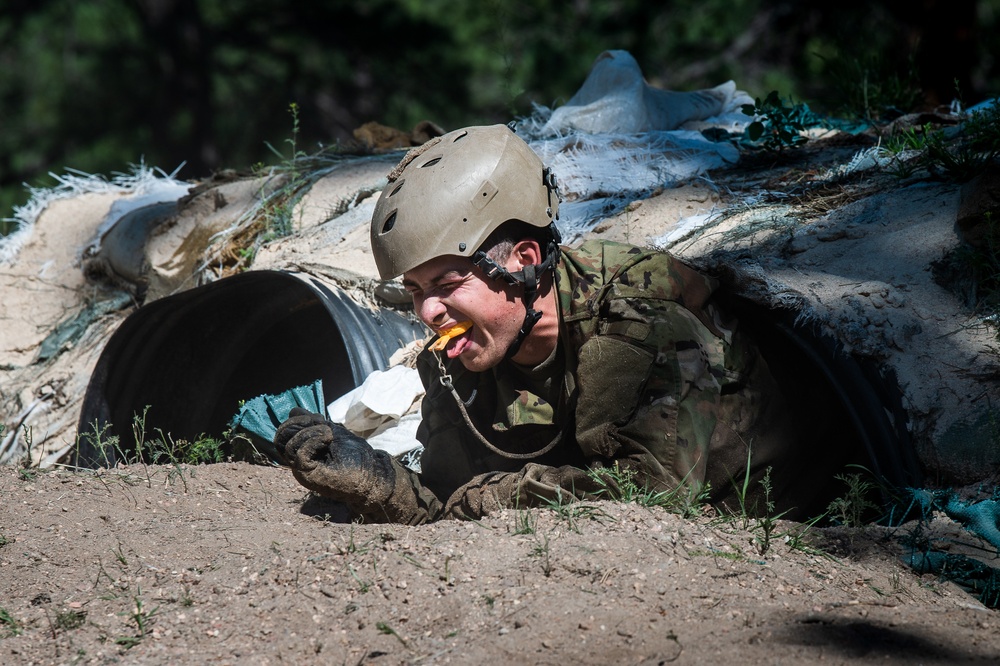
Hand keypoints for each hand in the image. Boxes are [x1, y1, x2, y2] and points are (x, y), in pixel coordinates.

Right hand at [274, 408, 396, 506]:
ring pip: (287, 445)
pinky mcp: (308, 476)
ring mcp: (301, 470)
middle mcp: (298, 461)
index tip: (319, 418)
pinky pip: (298, 454)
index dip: (297, 419)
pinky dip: (312, 440)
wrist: (371, 474)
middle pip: (280, 437)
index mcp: (302, 450)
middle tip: (321, 423)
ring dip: (309, 432)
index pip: (284, 432)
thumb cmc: (354, 456)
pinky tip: (327, 440)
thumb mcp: (331, 432)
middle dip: (298, 423)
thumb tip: (294, 411)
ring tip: (328, 434)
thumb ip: (313, 423)